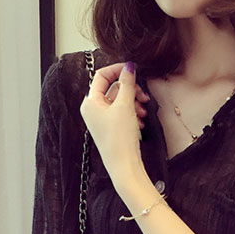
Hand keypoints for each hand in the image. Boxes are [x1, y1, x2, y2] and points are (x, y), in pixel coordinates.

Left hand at [80, 61, 150, 186]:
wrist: (124, 166)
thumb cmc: (119, 138)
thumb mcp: (125, 106)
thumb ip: (127, 84)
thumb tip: (129, 67)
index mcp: (90, 102)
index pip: (102, 76)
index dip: (118, 70)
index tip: (133, 69)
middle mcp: (93, 110)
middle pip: (113, 90)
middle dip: (131, 91)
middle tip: (143, 96)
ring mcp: (103, 121)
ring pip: (120, 103)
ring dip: (134, 104)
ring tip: (143, 112)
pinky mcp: (112, 130)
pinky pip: (123, 115)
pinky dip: (133, 115)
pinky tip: (141, 122)